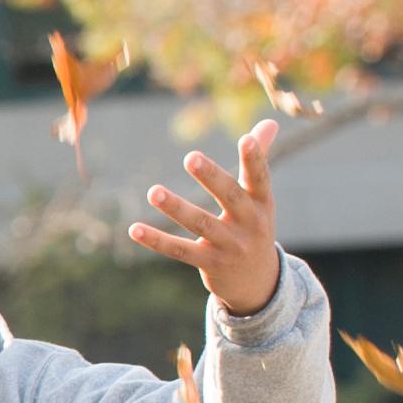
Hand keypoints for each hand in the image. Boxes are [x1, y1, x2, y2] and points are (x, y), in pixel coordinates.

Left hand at [128, 117, 282, 314]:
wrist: (257, 281)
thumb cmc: (253, 227)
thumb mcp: (260, 198)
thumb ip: (259, 160)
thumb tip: (269, 121)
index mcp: (262, 203)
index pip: (259, 178)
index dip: (255, 159)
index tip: (246, 139)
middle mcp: (250, 224)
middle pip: (230, 197)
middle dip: (211, 177)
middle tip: (190, 157)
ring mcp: (230, 246)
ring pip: (200, 224)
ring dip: (176, 208)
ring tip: (153, 191)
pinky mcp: (209, 263)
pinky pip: (179, 250)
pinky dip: (156, 240)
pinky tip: (134, 228)